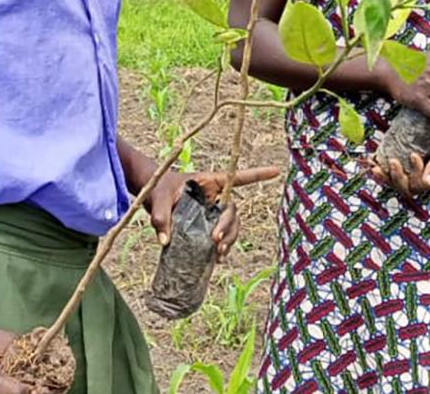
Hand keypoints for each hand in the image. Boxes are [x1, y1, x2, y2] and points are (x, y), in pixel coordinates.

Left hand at [145, 166, 281, 258]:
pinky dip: (223, 247)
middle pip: (232, 210)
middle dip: (228, 224)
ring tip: (219, 252)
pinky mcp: (207, 226)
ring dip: (229, 238)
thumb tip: (165, 240)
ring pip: (231, 225)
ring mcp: (213, 213)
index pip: (236, 177)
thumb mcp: (157, 198)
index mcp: (208, 182)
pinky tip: (217, 258)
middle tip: (215, 239)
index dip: (257, 174)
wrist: (153, 199)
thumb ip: (161, 216)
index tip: (276, 171)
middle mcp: (215, 197)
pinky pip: (222, 236)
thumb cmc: (158, 189)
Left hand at [366, 115, 429, 198]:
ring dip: (386, 177)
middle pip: (407, 188)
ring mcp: (417, 169)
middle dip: (396, 178)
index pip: (420, 186)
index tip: (413, 154)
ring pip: (398, 182)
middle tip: (392, 162)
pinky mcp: (409, 159)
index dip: (414, 174)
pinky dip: (383, 167)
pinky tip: (373, 160)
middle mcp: (427, 176)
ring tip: (375, 167)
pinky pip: (395, 169)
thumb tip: (426, 183)